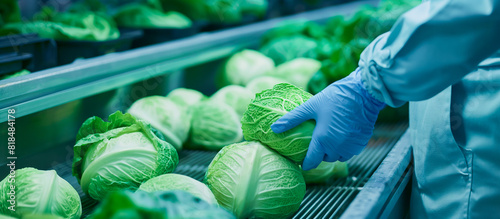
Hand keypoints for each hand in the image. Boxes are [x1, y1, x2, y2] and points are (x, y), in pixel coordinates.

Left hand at [271, 68, 385, 169]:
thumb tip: (274, 127)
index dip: (305, 163)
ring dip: (332, 151)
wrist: (363, 93)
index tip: (301, 160)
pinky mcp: (361, 143)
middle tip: (315, 140)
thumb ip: (292, 119)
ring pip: (338, 156)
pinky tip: (341, 134)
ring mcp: (351, 146)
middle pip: (325, 159)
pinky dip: (344, 147)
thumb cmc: (336, 97)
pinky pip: (349, 151)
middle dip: (319, 153)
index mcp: (323, 140)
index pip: (311, 161)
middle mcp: (337, 147)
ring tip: (328, 137)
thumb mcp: (311, 106)